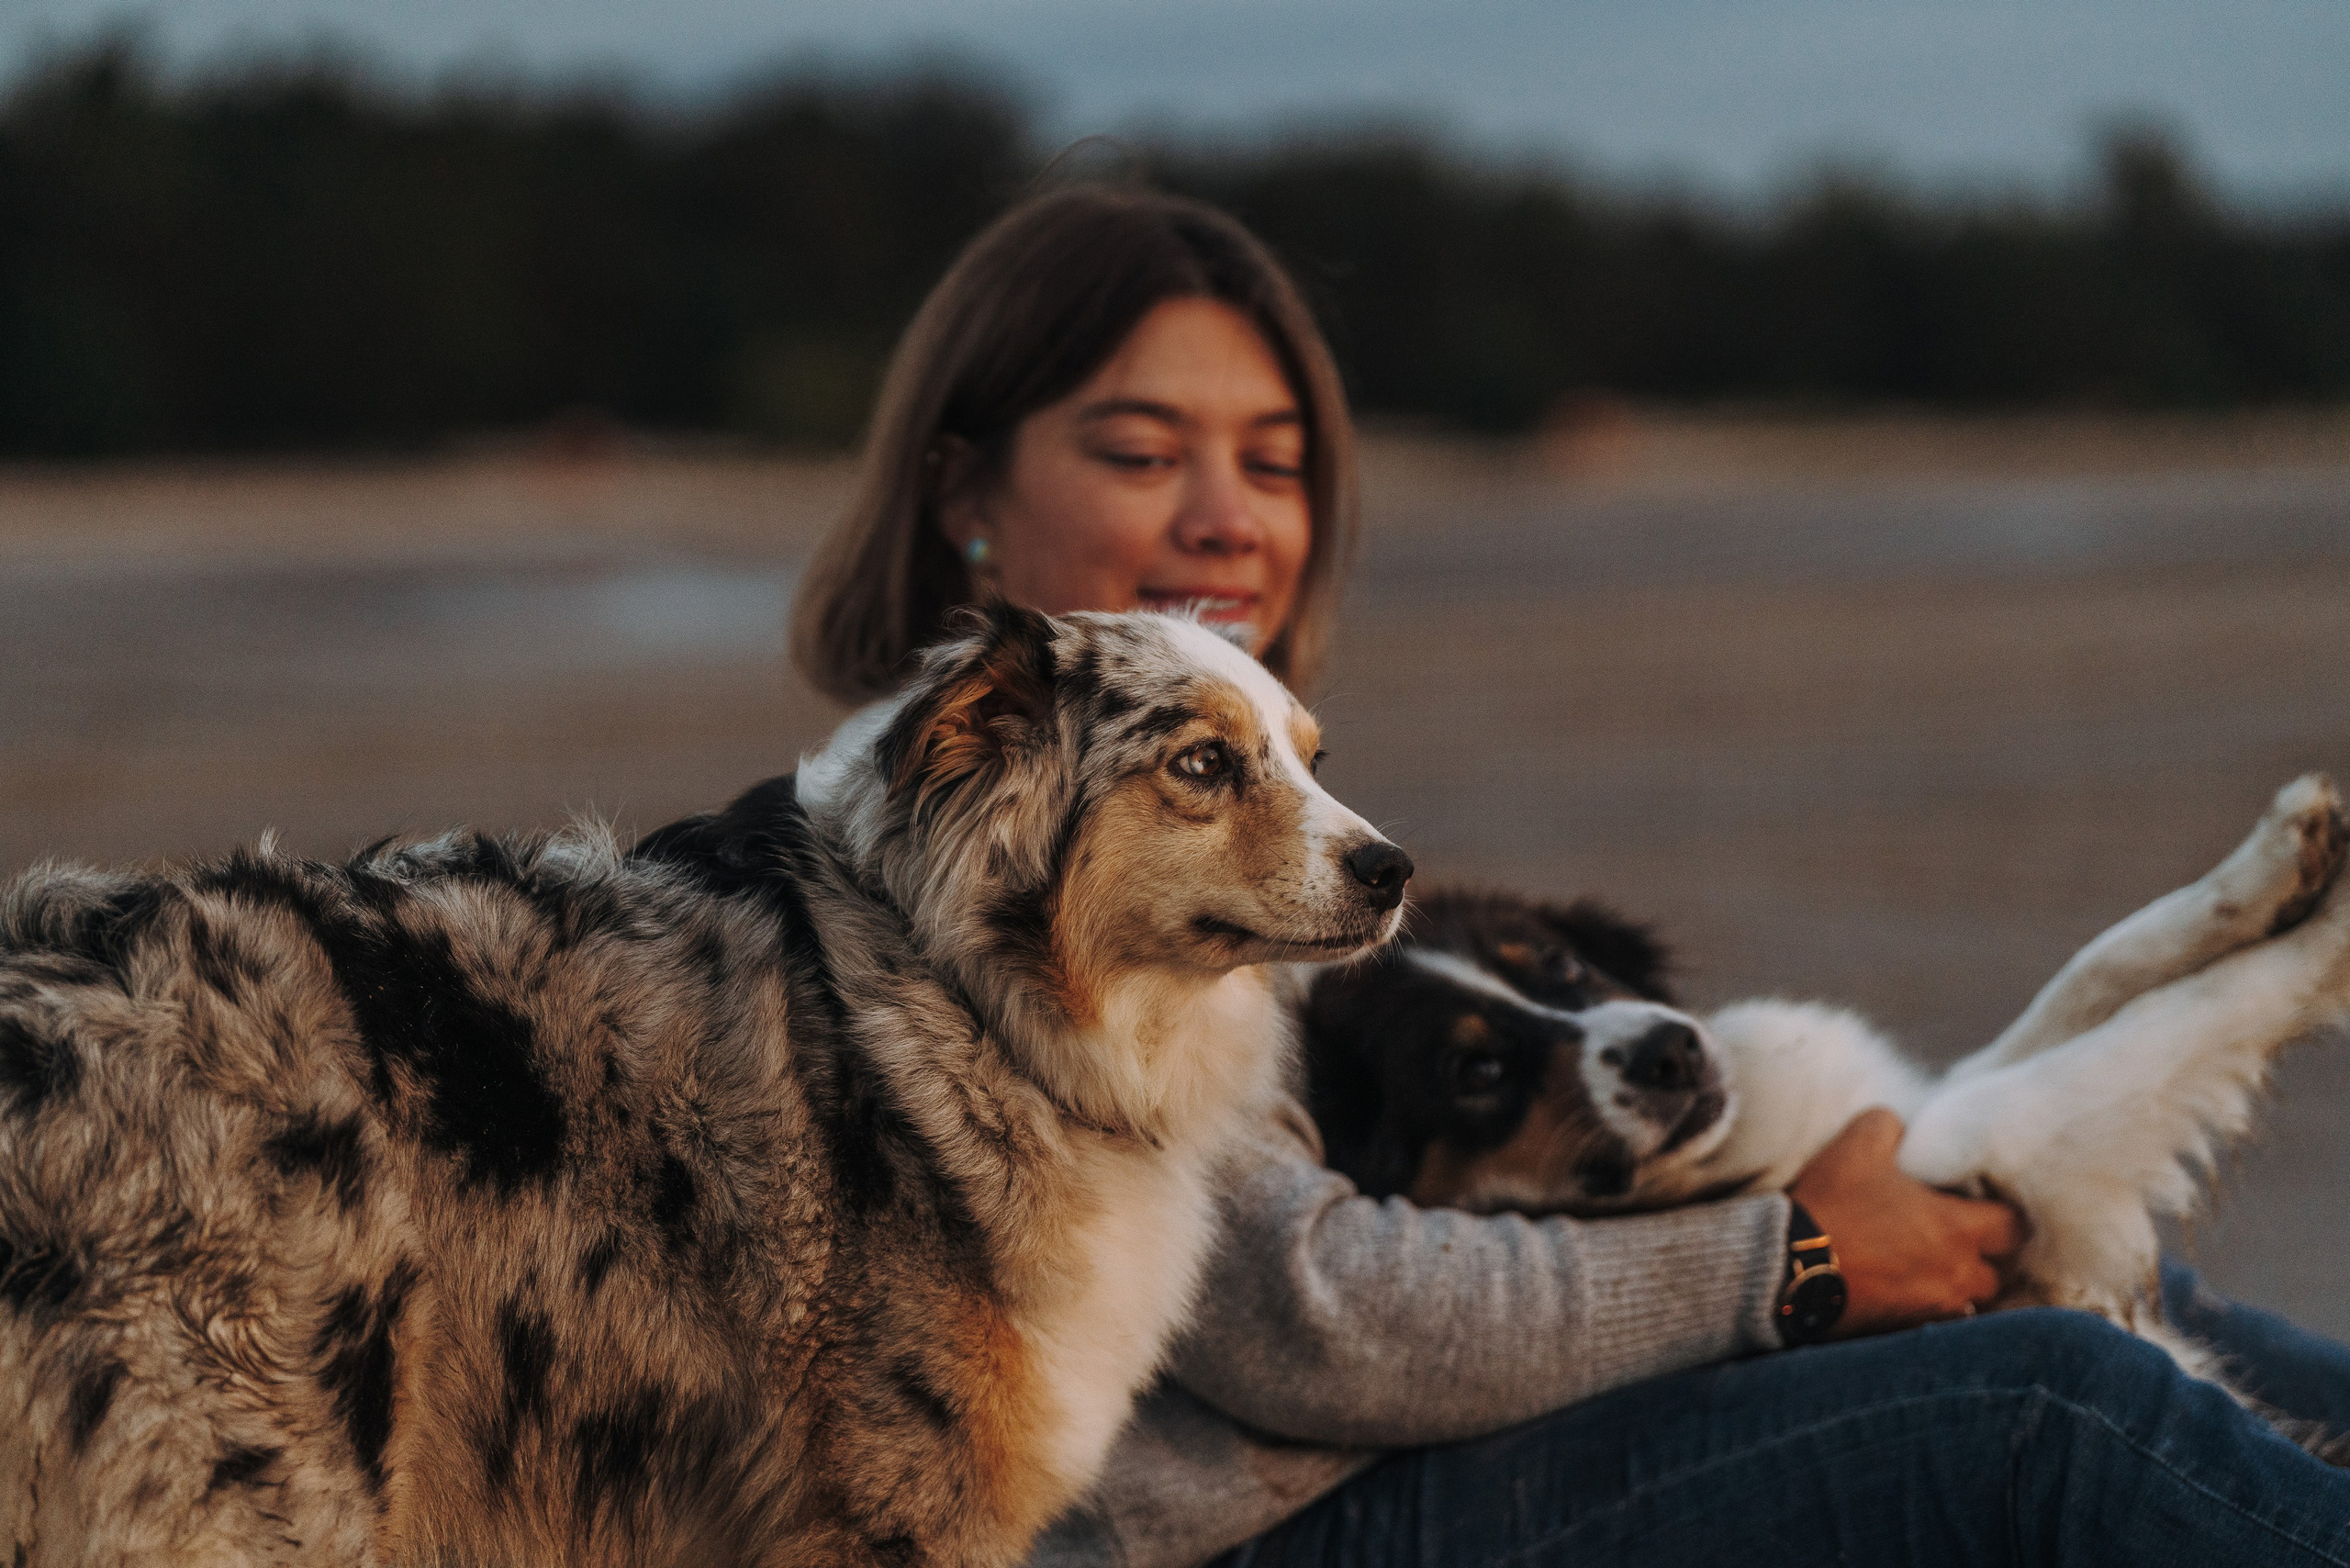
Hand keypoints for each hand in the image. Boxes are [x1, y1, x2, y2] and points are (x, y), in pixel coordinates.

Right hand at [1788, 1108, 2021, 1337]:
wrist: (1787, 1263)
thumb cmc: (1831, 1204)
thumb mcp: (1856, 1146)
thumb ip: (1889, 1126)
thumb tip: (1900, 1128)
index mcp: (1956, 1229)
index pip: (2014, 1227)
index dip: (2002, 1214)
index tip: (1980, 1205)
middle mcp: (1955, 1275)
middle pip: (1994, 1273)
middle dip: (1979, 1257)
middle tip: (1952, 1238)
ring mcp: (1931, 1309)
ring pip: (1965, 1302)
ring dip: (1954, 1287)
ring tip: (1926, 1268)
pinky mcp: (1903, 1332)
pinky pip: (1932, 1323)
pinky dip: (1924, 1309)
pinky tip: (1900, 1293)